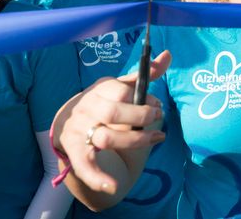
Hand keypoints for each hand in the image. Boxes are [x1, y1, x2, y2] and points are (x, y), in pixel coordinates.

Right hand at [52, 50, 171, 192]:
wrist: (72, 125)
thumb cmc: (107, 103)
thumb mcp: (123, 86)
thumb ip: (145, 74)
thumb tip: (168, 54)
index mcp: (99, 90)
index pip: (120, 90)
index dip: (143, 98)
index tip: (159, 104)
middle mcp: (87, 108)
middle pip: (114, 113)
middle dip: (141, 116)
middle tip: (158, 118)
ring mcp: (79, 130)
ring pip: (107, 138)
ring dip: (136, 141)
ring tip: (157, 138)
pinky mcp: (75, 152)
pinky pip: (85, 165)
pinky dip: (97, 177)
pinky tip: (112, 185)